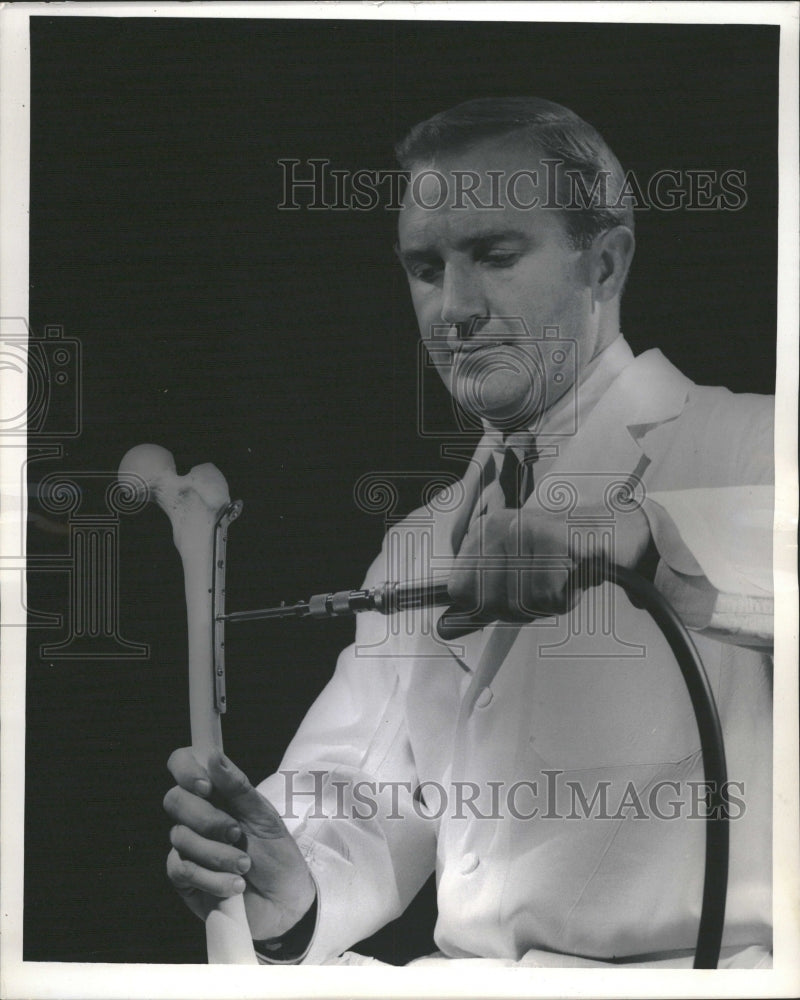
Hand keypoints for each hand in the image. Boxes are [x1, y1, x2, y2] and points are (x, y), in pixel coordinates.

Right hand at [164, 748, 315, 940]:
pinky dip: (212, 878)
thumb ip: (238, 787)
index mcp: (217, 793)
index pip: (183, 764)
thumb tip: (213, 756)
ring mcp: (188, 847)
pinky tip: (234, 885)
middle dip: (207, 818)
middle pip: (174, 800)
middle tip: (236, 832)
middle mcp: (197, 816)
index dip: (186, 769)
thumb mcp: (264, 816)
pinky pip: (183, 870)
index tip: (206, 786)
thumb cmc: (276, 853)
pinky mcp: (185, 879)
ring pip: (180, 837)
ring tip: (244, 866)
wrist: (284, 901)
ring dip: (218, 853)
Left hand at [447, 503, 649, 621]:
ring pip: (519, 602)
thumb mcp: (514, 578)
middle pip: (488, 601)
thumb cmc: (562, 557)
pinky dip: (565, 598)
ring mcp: (525, 531)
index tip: (511, 594)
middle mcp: (498, 526)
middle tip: (543, 587)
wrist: (614, 531)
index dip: (485, 605)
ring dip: (545, 603)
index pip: (459, 590)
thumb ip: (479, 602)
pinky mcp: (554, 541)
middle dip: (519, 607)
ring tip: (561, 578)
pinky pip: (547, 597)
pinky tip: (574, 576)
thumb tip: (444, 629)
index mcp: (483, 532)